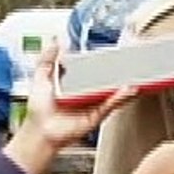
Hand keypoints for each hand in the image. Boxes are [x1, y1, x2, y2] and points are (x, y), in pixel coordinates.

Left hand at [21, 40, 135, 149]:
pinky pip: (112, 105)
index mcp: (74, 84)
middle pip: (105, 81)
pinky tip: (128, 89)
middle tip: (128, 62)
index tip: (111, 54)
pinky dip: (121, 97)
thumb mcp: (41, 78)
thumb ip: (47, 59)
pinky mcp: (98, 115)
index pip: (91, 70)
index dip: (101, 63)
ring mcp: (93, 104)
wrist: (40, 131)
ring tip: (134, 74)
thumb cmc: (38, 110)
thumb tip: (55, 43)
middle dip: (117, 72)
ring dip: (124, 84)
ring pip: (113, 92)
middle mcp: (85, 94)